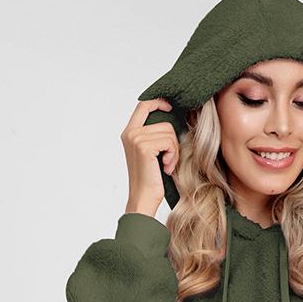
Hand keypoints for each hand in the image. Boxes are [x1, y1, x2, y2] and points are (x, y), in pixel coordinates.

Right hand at [122, 97, 178, 218]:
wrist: (143, 199)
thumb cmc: (150, 179)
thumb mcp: (150, 152)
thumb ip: (154, 134)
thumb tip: (171, 116)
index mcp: (129, 132)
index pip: (143, 104)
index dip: (158, 102)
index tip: (169, 107)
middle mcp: (130, 133)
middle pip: (163, 122)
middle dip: (172, 141)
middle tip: (168, 159)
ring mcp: (136, 139)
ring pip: (169, 132)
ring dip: (173, 150)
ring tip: (166, 165)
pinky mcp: (144, 147)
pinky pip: (169, 141)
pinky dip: (173, 155)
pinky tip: (166, 167)